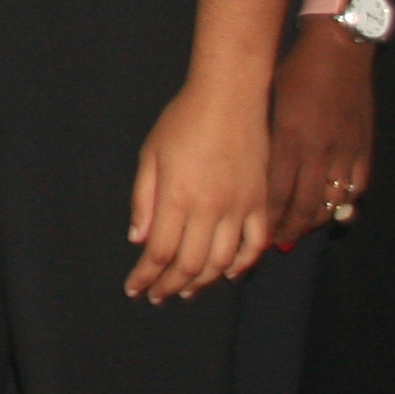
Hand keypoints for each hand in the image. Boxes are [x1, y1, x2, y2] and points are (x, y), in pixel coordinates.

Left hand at [126, 82, 269, 298]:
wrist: (230, 96)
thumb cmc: (182, 121)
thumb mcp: (150, 156)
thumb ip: (143, 201)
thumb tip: (137, 240)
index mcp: (176, 198)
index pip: (159, 253)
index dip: (145, 277)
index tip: (134, 289)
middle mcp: (210, 209)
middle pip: (190, 265)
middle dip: (170, 286)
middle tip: (157, 296)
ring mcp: (240, 207)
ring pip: (221, 261)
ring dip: (202, 282)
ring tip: (186, 291)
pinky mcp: (260, 202)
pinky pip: (255, 244)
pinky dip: (242, 264)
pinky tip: (227, 274)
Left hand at [267, 24, 374, 243]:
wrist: (339, 47)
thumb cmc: (292, 70)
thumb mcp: (266, 101)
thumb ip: (259, 141)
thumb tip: (247, 179)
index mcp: (288, 139)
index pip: (276, 194)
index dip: (268, 221)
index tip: (258, 235)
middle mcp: (319, 150)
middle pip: (306, 205)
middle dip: (291, 230)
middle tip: (279, 245)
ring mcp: (346, 150)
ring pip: (332, 202)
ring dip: (316, 221)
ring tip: (300, 230)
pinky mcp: (366, 146)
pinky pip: (357, 187)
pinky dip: (344, 204)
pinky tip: (332, 211)